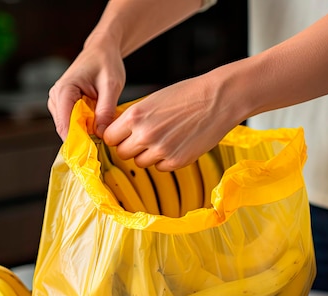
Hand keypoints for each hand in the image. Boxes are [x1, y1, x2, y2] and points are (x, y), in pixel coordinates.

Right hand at [47, 41, 125, 140]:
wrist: (102, 50)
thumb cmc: (106, 63)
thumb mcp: (111, 85)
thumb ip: (106, 109)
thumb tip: (100, 133)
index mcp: (64, 90)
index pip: (65, 124)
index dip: (77, 141)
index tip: (92, 152)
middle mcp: (56, 97)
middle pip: (65, 129)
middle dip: (83, 138)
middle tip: (103, 141)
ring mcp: (57, 102)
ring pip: (69, 128)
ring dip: (85, 132)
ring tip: (102, 126)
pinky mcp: (63, 106)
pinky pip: (73, 123)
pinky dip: (85, 127)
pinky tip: (98, 122)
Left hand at [103, 73, 239, 170]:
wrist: (218, 99)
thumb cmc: (187, 95)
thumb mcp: (152, 101)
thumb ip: (134, 119)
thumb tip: (119, 134)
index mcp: (135, 116)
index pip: (109, 137)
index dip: (116, 137)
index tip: (123, 136)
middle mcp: (145, 135)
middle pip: (122, 153)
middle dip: (131, 147)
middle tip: (145, 138)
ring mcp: (160, 150)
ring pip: (140, 163)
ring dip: (148, 155)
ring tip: (164, 139)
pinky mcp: (176, 161)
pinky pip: (160, 168)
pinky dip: (165, 160)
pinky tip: (176, 145)